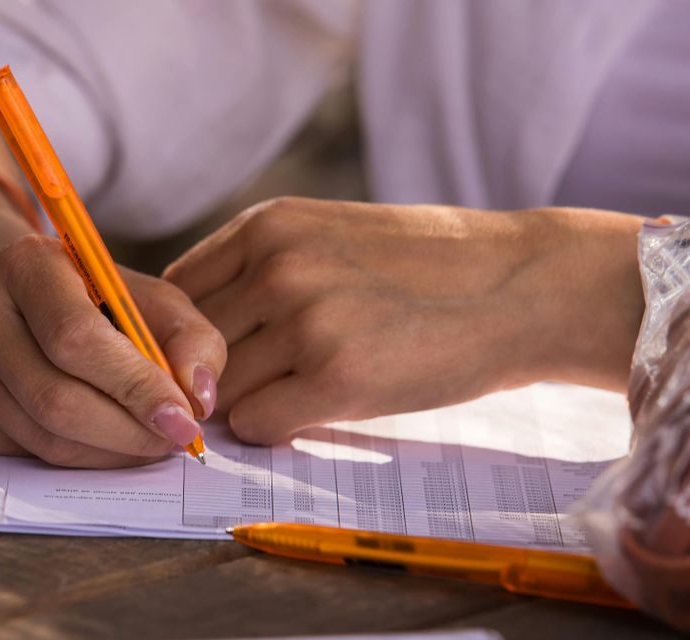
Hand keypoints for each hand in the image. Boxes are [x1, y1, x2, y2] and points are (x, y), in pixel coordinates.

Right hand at [0, 234, 225, 467]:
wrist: (4, 300)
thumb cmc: (87, 299)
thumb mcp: (144, 298)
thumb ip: (188, 337)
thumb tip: (199, 398)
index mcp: (25, 262)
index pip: (78, 339)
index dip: (137, 387)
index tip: (186, 421)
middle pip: (56, 399)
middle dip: (128, 433)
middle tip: (172, 441)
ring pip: (40, 437)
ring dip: (107, 452)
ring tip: (143, 440)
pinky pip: (15, 455)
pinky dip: (70, 459)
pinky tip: (95, 440)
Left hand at [164, 197, 643, 443]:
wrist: (520, 287)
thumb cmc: (426, 267)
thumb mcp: (330, 236)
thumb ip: (260, 270)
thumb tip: (191, 333)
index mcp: (268, 225)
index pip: (175, 293)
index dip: (183, 335)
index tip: (206, 358)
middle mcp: (278, 266)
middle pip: (191, 346)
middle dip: (209, 375)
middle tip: (254, 387)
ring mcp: (307, 320)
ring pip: (219, 388)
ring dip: (247, 402)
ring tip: (296, 392)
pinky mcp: (338, 377)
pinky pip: (255, 422)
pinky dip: (273, 427)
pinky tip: (313, 410)